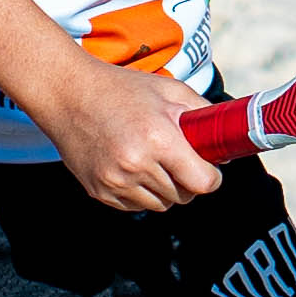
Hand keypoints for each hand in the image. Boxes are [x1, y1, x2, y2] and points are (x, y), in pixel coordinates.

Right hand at [39, 58, 227, 212]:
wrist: (68, 95)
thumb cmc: (123, 90)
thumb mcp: (170, 91)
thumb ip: (204, 116)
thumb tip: (226, 149)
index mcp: (158, 138)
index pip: (202, 182)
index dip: (212, 177)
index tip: (209, 168)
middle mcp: (135, 164)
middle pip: (183, 196)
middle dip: (189, 182)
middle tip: (181, 160)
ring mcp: (114, 181)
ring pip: (160, 205)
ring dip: (165, 189)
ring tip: (156, 162)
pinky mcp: (99, 191)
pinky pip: (135, 206)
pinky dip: (141, 193)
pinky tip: (135, 168)